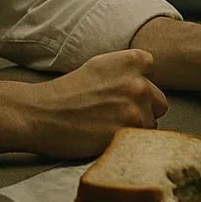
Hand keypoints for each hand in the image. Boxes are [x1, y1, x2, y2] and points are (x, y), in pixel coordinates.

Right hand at [20, 49, 169, 157]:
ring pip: (151, 123)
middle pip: (158, 101)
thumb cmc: (67, 92)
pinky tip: (107, 135)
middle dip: (142, 108)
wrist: (42, 114)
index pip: (152, 71)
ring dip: (136, 126)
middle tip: (114, 112)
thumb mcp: (99, 65)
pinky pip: (140, 140)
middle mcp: (139, 83)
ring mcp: (136, 111)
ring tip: (108, 125)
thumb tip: (147, 81)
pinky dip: (127, 140)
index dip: (138, 82)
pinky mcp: (129, 135)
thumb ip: (126, 69)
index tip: (120, 90)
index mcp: (132, 61)